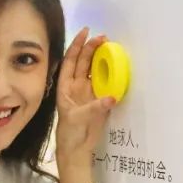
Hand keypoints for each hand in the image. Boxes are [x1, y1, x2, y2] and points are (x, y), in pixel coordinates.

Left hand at [55, 28, 116, 167]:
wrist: (76, 149)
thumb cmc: (69, 134)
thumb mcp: (77, 119)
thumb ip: (93, 108)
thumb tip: (111, 98)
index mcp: (66, 86)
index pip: (70, 60)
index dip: (76, 45)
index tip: (85, 32)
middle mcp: (76, 86)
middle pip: (84, 61)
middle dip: (92, 48)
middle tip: (103, 37)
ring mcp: (88, 92)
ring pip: (95, 69)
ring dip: (102, 58)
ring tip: (111, 47)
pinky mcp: (99, 99)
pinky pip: (106, 82)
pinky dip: (111, 74)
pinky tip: (117, 66)